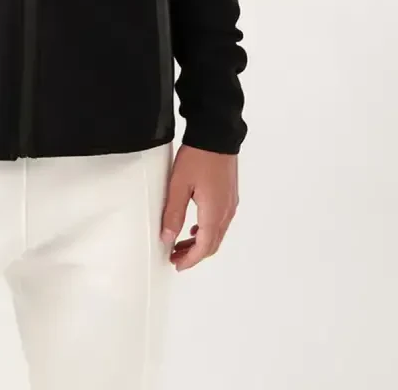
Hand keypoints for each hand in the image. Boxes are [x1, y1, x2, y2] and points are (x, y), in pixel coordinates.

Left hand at [160, 144, 238, 271]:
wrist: (217, 133)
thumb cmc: (198, 157)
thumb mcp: (179, 185)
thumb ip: (173, 213)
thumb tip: (167, 238)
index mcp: (214, 212)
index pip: (204, 247)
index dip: (190, 259)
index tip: (176, 264)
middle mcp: (226, 211)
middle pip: (212, 243)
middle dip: (194, 254)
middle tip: (175, 257)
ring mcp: (230, 202)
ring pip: (217, 233)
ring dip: (200, 242)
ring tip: (181, 243)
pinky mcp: (230, 194)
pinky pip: (221, 221)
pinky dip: (207, 230)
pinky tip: (194, 226)